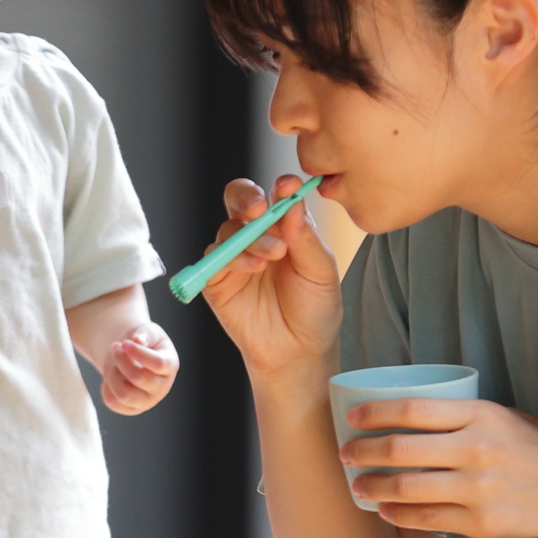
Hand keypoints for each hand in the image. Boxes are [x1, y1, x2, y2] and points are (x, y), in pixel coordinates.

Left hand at [100, 321, 178, 413]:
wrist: (134, 357)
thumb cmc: (145, 342)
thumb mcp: (148, 331)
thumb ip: (145, 333)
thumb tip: (138, 340)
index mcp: (170, 365)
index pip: (158, 364)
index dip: (139, 353)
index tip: (125, 343)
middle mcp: (162, 387)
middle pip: (139, 378)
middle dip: (121, 360)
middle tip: (115, 347)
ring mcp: (148, 401)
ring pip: (124, 394)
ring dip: (112, 374)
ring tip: (113, 362)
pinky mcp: (132, 409)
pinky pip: (113, 403)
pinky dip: (106, 387)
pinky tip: (111, 376)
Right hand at [200, 178, 342, 380]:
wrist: (299, 351)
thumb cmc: (314, 309)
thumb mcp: (321, 271)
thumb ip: (306, 237)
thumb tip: (292, 203)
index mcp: (285, 227)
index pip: (276, 195)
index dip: (280, 186)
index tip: (288, 186)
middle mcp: (257, 235)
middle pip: (240, 199)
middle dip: (247, 197)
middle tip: (261, 209)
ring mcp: (235, 256)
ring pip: (230, 227)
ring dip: (250, 236)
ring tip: (272, 257)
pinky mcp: (217, 279)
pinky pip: (215, 256)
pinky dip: (233, 256)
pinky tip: (254, 267)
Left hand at [340, 396, 537, 537]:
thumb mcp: (510, 418)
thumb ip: (467, 416)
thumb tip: (413, 416)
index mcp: (483, 415)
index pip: (412, 409)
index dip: (374, 413)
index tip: (352, 417)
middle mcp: (477, 449)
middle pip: (400, 449)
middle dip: (362, 452)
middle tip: (344, 454)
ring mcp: (478, 489)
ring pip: (406, 488)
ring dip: (372, 487)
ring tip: (357, 486)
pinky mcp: (481, 523)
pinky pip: (425, 519)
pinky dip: (397, 514)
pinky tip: (385, 510)